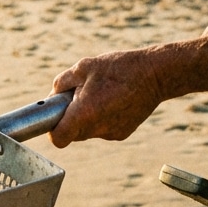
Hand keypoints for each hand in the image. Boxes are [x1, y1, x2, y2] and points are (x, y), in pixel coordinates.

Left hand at [49, 50, 163, 146]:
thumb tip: (52, 96)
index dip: (52, 129)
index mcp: (84, 113)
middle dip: (70, 118)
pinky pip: (103, 129)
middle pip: (72, 133)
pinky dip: (102, 119)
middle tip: (78, 97)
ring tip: (99, 95)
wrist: (155, 75)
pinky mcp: (122, 133)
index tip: (55, 115)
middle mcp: (97, 128)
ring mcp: (111, 133)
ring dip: (86, 118)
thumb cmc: (118, 68)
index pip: (58, 139)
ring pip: (87, 131)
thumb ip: (62, 83)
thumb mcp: (84, 67)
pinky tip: (112, 101)